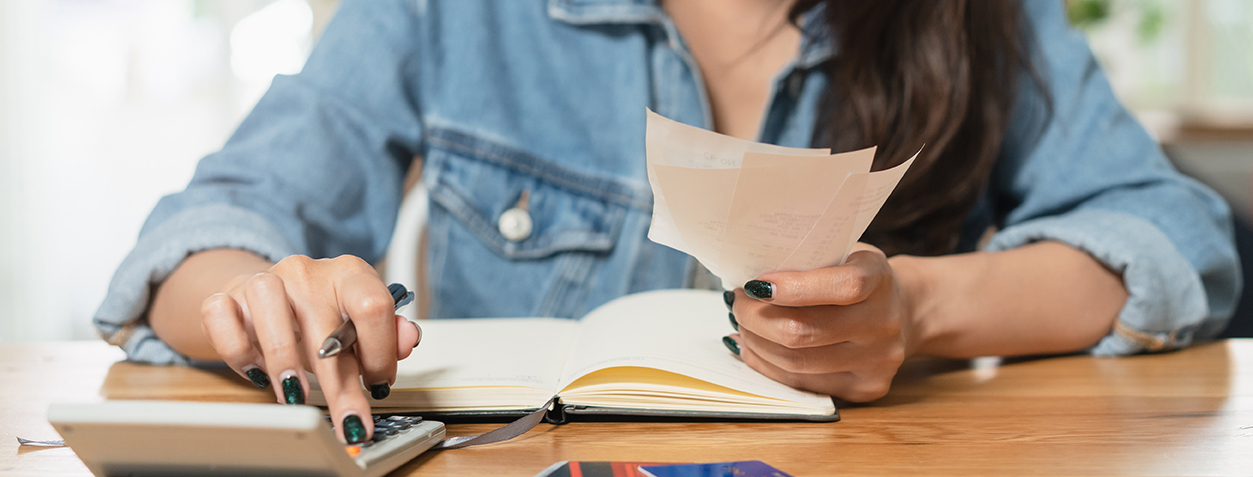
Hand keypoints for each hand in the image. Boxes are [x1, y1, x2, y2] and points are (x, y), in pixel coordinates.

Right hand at [198, 255, 421, 443]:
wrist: (267, 294)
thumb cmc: (320, 315)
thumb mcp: (360, 324)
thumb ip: (389, 334)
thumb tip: (407, 340)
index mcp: (350, 274)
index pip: (374, 307)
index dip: (380, 353)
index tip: (378, 386)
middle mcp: (307, 272)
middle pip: (326, 327)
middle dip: (340, 387)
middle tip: (348, 423)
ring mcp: (265, 280)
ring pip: (269, 308)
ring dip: (284, 360)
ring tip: (296, 396)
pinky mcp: (227, 296)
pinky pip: (221, 316)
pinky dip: (237, 350)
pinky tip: (258, 373)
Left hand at [727, 244, 912, 401]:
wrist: (905, 311)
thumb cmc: (858, 277)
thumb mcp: (843, 253)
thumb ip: (806, 261)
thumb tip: (747, 282)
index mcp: (879, 279)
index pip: (841, 286)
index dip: (793, 287)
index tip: (755, 284)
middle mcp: (883, 323)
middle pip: (803, 331)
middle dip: (755, 317)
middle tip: (738, 302)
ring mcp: (877, 361)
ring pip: (796, 362)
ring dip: (756, 343)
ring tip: (743, 324)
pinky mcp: (865, 388)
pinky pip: (801, 382)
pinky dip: (767, 365)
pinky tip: (753, 347)